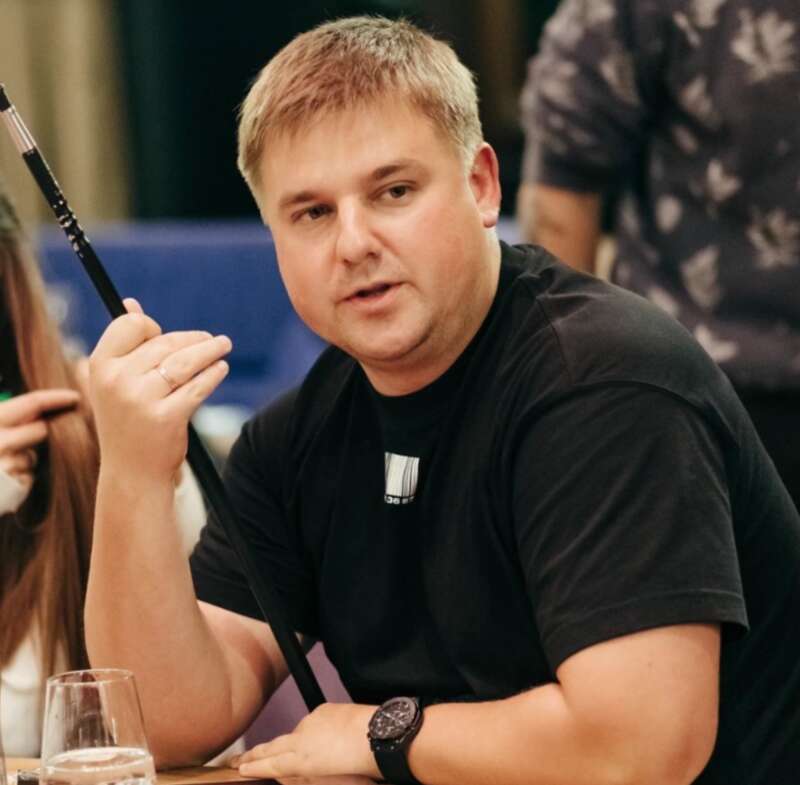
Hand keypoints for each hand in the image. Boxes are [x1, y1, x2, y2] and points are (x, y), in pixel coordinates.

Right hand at [0, 388, 79, 494]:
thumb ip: (7, 419)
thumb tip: (40, 411)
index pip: (32, 402)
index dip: (57, 397)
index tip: (76, 397)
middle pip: (41, 429)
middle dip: (38, 432)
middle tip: (29, 436)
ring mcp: (7, 465)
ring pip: (33, 456)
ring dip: (24, 458)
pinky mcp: (13, 487)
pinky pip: (28, 477)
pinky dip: (19, 478)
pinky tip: (1, 480)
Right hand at [89, 298, 231, 480]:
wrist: (132, 473)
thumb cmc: (128, 422)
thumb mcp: (116, 383)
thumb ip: (125, 345)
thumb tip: (131, 303)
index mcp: (99, 366)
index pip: (131, 325)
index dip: (153, 327)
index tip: (167, 336)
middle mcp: (117, 380)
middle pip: (165, 343)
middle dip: (193, 339)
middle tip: (214, 340)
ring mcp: (141, 399)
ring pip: (186, 362)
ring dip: (210, 350)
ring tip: (224, 346)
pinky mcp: (167, 417)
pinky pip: (198, 386)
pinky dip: (213, 374)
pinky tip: (220, 368)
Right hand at [232, 703, 379, 781]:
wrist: (377, 734)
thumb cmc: (358, 766)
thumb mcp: (328, 778)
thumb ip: (306, 773)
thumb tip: (294, 769)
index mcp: (302, 759)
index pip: (272, 764)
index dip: (255, 766)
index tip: (240, 767)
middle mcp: (302, 738)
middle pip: (273, 747)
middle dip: (255, 754)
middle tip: (239, 759)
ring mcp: (313, 722)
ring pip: (294, 734)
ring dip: (285, 743)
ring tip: (272, 751)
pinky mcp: (325, 710)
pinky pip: (312, 723)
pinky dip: (310, 731)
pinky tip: (317, 737)